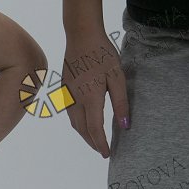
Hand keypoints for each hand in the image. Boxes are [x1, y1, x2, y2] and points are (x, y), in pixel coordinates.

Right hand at [62, 30, 129, 158]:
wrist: (81, 35)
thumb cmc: (103, 53)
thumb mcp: (118, 77)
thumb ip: (121, 102)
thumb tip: (124, 126)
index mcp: (90, 97)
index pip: (94, 129)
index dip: (101, 143)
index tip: (107, 154)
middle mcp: (75, 99)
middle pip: (81, 129)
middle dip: (92, 142)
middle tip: (102, 151)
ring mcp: (67, 94)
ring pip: (73, 122)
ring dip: (83, 134)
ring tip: (94, 140)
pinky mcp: (64, 88)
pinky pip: (70, 112)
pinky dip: (77, 123)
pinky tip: (84, 122)